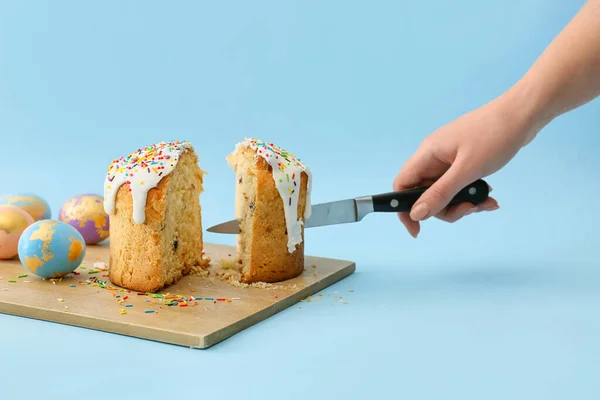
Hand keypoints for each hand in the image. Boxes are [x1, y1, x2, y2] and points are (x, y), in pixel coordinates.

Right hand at [393, 90, 540, 237]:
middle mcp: (434, 157)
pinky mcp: (464, 161)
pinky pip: (459, 186)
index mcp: (427, 154)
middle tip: (469, 210)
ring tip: (485, 202)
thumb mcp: (467, 170)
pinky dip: (472, 195)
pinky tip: (489, 196)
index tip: (417, 229)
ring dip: (463, 203)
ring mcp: (449, 159)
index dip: (405, 209)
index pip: (402, 185)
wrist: (523, 114)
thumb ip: (440, 194)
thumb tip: (416, 214)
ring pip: (444, 193)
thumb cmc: (495, 135)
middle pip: (425, 194)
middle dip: (446, 208)